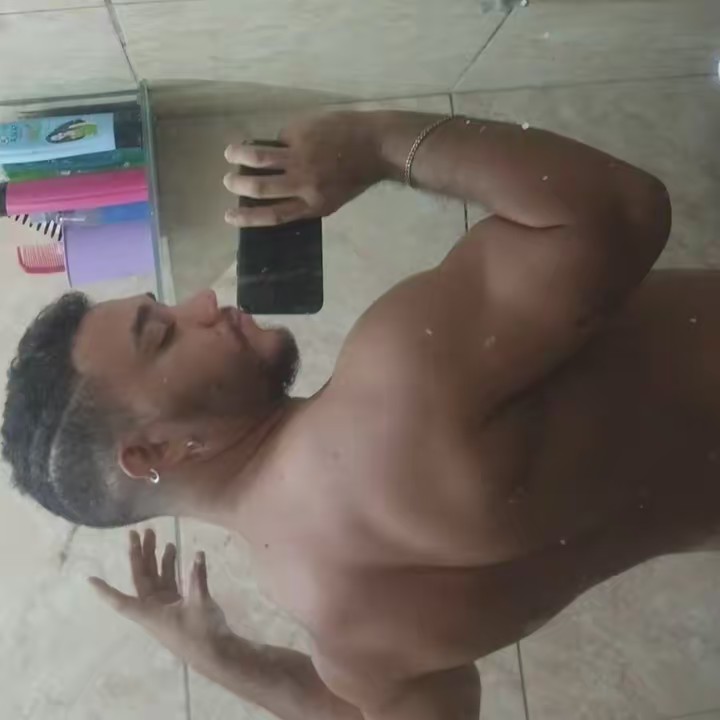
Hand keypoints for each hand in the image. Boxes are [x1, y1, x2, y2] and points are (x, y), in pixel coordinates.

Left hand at [89, 529, 230, 669]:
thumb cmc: (200, 633)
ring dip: (158, 559)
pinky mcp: (179, 605)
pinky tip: (178, 552)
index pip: (121, 601)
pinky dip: (173, 567)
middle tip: (140, 532)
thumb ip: (197, 579)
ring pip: (157, 577)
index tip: (90, 579)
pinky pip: (171, 582)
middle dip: (140, 555)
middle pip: (141, 578)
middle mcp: (153, 608)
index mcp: (150, 612)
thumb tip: (198, 555)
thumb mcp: (200, 604)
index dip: (106, 591)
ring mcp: (166, 606)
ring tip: (160, 538)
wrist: (216, 653)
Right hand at [223, 111, 383, 226]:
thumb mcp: (333, 199)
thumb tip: (274, 194)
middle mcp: (303, 183)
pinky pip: (279, 137)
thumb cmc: (356, 176)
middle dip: (237, 183)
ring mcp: (300, 155)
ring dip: (238, 155)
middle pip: (259, 187)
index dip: (248, 218)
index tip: (229, 216)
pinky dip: (277, 139)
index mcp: (313, 205)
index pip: (273, 215)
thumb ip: (305, 200)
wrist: (376, 145)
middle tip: (228, 180)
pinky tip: (281, 138)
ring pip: (258, 157)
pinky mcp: (301, 132)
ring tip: (229, 154)